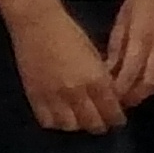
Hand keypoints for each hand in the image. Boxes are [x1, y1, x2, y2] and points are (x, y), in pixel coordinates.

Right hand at [8, 0, 126, 136]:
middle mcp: (76, 92)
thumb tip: (108, 95)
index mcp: (95, 78)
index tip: (118, 119)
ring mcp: (54, 97)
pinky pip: (48, 121)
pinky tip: (61, 117)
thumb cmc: (69, 33)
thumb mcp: (94, 55)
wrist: (37, 25)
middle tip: (102, 123)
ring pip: (71, 127)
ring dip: (78, 126)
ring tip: (81, 120)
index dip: (117, 118)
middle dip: (101, 125)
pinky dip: (57, 123)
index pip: (111, 110)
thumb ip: (101, 78)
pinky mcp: (35, 97)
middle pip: (92, 123)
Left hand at [101, 0, 153, 108]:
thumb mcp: (124, 17)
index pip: (129, 74)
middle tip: (117, 102)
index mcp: (143, 36)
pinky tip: (151, 83)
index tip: (105, 97)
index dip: (117, 90)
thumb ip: (117, 46)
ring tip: (132, 94)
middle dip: (132, 97)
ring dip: (147, 92)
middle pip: (148, 85)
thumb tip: (108, 70)